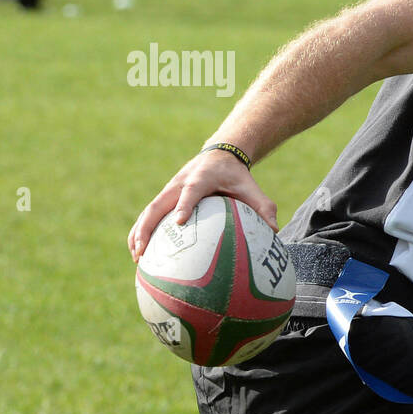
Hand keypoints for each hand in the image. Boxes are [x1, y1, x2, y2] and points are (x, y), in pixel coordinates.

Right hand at [129, 150, 277, 260]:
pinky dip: (142, 233)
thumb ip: (263, 207)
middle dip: (147, 227)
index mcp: (201, 179)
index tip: (179, 222)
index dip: (184, 205)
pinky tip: (141, 254)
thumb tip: (275, 231)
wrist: (219, 155)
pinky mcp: (164, 197)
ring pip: (148, 212)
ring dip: (139, 234)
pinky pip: (150, 216)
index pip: (190, 192)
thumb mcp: (251, 188)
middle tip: (143, 251)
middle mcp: (179, 184)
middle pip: (157, 205)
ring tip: (137, 258)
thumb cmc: (236, 176)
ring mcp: (168, 190)